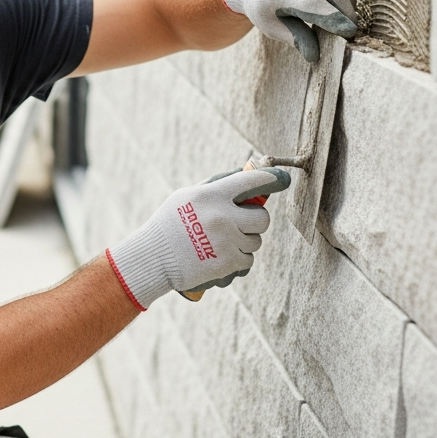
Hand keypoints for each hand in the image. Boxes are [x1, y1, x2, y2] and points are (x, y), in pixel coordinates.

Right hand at [104, 168, 289, 309]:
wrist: (153, 258)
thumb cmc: (169, 224)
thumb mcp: (187, 197)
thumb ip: (216, 186)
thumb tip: (247, 174)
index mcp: (211, 195)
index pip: (250, 182)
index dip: (271, 179)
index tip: (283, 179)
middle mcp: (221, 216)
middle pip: (262, 218)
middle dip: (255, 221)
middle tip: (241, 223)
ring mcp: (226, 241)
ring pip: (256, 241)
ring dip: (244, 242)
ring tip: (222, 242)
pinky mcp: (227, 263)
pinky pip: (248, 260)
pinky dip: (238, 260)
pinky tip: (220, 256)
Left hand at [223, 0, 357, 61]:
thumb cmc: (265, 9)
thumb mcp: (273, 28)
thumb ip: (296, 39)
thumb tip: (315, 56)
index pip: (314, 4)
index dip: (334, 19)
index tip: (350, 33)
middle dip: (347, 15)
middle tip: (350, 32)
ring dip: (349, 3)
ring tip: (343, 18)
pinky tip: (338, 1)